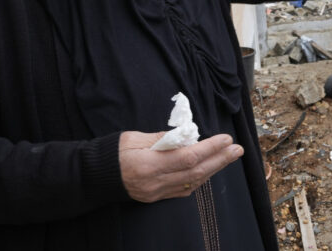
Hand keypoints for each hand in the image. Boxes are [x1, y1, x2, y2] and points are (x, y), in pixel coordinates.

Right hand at [119, 131, 242, 201]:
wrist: (93, 177)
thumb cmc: (113, 152)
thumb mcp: (135, 138)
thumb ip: (163, 137)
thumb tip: (187, 134)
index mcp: (149, 164)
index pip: (188, 157)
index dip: (210, 148)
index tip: (226, 138)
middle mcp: (155, 182)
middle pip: (195, 172)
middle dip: (220, 160)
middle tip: (237, 149)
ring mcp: (156, 193)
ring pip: (192, 182)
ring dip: (213, 169)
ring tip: (229, 157)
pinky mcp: (155, 198)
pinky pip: (183, 191)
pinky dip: (199, 179)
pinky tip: (209, 170)